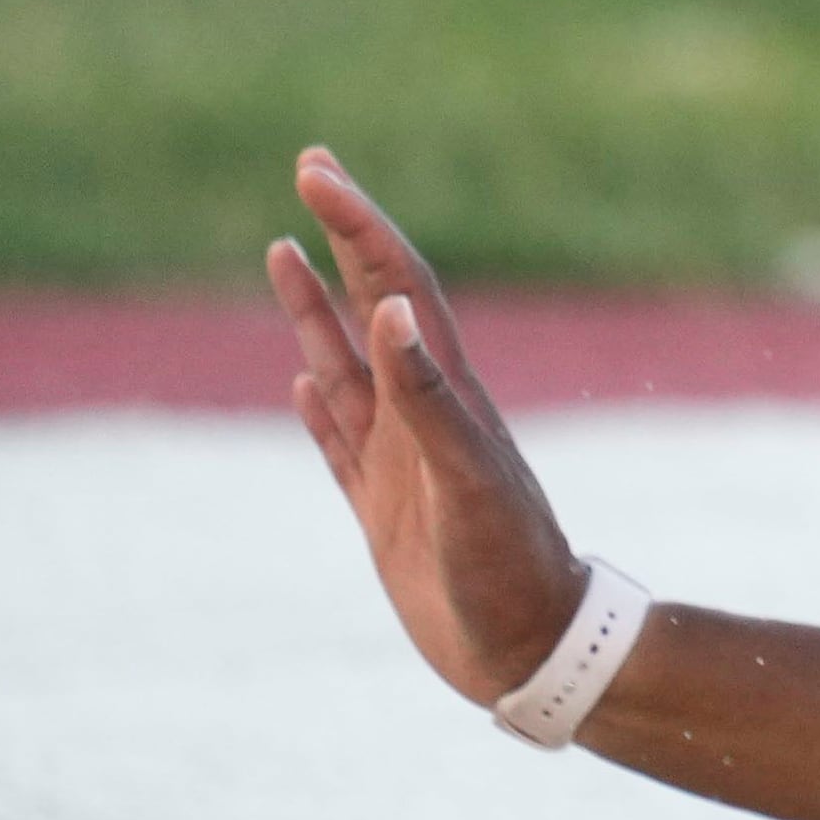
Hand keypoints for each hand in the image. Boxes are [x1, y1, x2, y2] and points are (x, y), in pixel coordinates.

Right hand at [264, 149, 588, 704]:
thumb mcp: (468, 481)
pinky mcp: (388, 511)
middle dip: (342, 235)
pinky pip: (343, 443)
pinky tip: (301, 381)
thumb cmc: (510, 571)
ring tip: (282, 251)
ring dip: (316, 308)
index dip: (358, 224)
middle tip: (309, 168)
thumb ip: (430, 399)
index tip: (315, 169)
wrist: (536, 650)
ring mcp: (404, 461)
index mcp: (447, 394)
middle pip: (373, 303)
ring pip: (348, 366)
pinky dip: (319, 404)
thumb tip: (392, 308)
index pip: (395, 285)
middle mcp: (426, 414)